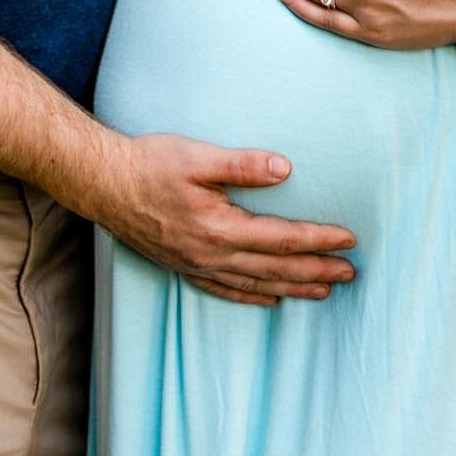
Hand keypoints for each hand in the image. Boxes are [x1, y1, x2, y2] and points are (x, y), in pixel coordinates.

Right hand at [92, 132, 356, 307]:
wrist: (104, 184)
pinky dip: (253, 297)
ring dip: (293, 288)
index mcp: (220, 229)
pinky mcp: (183, 266)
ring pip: (256, 285)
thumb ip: (243, 165)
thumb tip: (286, 169)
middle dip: (317, 270)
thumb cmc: (150, 164)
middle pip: (276, 269)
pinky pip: (226, 291)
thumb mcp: (198, 156)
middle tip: (352, 273)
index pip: (282, 238)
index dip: (318, 239)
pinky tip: (270, 299)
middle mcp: (212, 255)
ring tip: (325, 290)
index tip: (349, 239)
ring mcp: (196, 266)